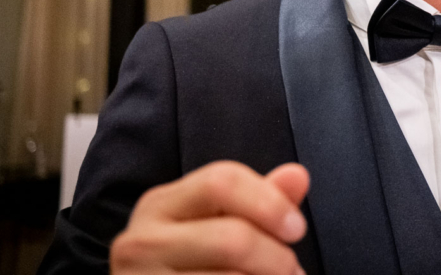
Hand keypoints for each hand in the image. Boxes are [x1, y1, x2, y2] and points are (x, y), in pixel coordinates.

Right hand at [110, 161, 309, 274]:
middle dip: (275, 257)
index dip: (271, 203)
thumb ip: (261, 201)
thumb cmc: (191, 263)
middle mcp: (142, 241)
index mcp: (160, 204)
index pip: (222, 181)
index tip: (297, 228)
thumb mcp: (218, 224)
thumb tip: (298, 175)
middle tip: (293, 271)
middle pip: (231, 238)